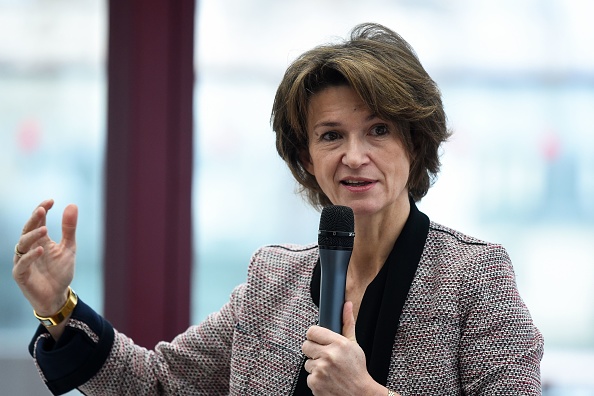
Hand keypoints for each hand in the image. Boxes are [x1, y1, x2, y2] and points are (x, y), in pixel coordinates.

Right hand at [12, 199, 77, 316]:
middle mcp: (29, 248)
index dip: (42, 210)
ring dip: (32, 236)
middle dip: (34, 218)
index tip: (51, 200)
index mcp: (40, 240)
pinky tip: (41, 249)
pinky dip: (30, 256)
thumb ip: (69, 228)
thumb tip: (71, 205)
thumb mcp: (69, 247)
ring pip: (22, 245)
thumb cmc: (60, 271)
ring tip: (45, 229)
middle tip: (42, 208)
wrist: (57, 295)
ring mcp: (23, 261)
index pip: (37, 220)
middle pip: (27, 229)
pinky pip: (22, 264)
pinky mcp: (21, 275)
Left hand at [302, 301, 388, 394]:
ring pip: (307, 363)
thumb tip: (347, 304)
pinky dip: (316, 379)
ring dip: (316, 366)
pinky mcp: (315, 384)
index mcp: (338, 344)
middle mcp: (328, 356)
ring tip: (329, 370)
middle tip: (324, 356)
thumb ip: (347, 323)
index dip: (314, 336)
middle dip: (313, 351)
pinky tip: (328, 379)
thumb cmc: (357, 368)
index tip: (318, 340)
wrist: (360, 394)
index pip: (312, 331)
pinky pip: (308, 377)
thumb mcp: (354, 344)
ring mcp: (320, 371)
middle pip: (305, 346)